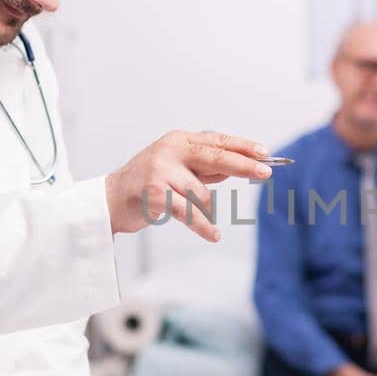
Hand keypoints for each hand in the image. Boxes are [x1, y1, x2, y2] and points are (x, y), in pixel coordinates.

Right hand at [105, 130, 273, 241]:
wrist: (109, 201)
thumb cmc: (146, 184)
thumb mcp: (176, 167)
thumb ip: (204, 167)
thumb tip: (238, 167)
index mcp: (178, 140)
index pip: (216, 141)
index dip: (242, 147)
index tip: (265, 153)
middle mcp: (170, 151)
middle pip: (215, 158)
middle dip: (243, 166)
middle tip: (267, 172)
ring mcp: (161, 172)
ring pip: (203, 194)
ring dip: (205, 210)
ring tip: (194, 215)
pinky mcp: (155, 195)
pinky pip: (190, 213)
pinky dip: (203, 226)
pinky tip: (213, 234)